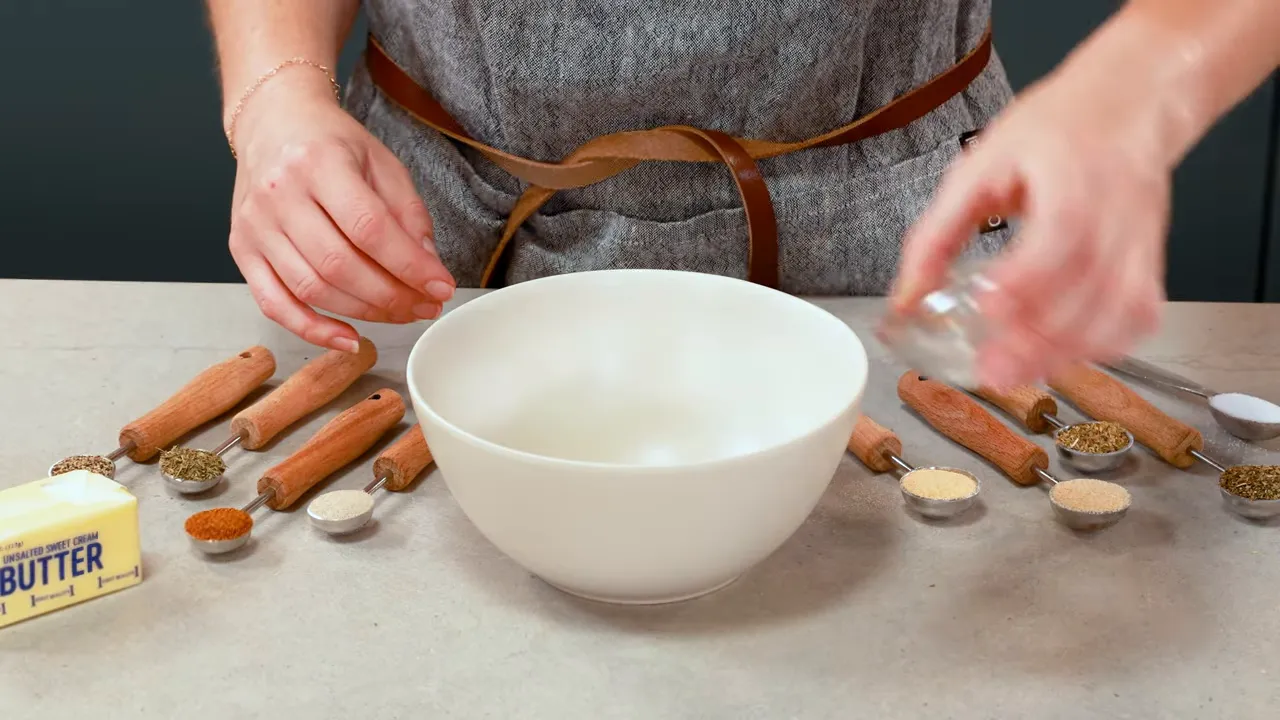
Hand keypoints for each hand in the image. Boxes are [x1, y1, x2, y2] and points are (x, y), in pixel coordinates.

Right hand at [227, 76, 454, 352]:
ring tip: (400, 313)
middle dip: (392, 296)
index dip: (409, 265)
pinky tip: (348, 338)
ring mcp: (255, 225)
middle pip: (339, 265)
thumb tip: (429, 269)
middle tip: (425, 305)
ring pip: (312, 289)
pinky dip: (312, 330)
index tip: (440, 286)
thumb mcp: (382, 163)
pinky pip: (275, 304)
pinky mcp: (242, 249)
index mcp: (318, 162)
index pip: (369, 228)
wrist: (273, 121)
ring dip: (364, 312)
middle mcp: (279, 194)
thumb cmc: (329, 142)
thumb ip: (408, 215)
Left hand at [889, 58, 1172, 387]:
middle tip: (992, 369)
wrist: (1127, 104)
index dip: (1026, 279)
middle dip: (1038, 338)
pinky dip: (1103, 345)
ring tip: (1017, 372)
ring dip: (1067, 352)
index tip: (988, 307)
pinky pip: (1138, 316)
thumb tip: (905, 295)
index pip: (1060, 236)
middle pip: (1089, 288)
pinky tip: (1064, 355)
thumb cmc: (1055, 129)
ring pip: (1118, 312)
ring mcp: (1139, 242)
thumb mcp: (979, 165)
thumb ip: (938, 233)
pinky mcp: (1150, 261)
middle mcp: (1116, 214)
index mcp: (1072, 179)